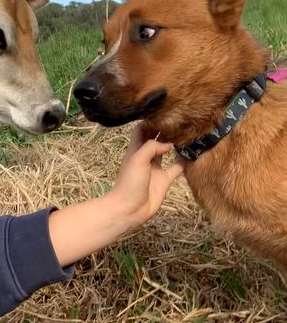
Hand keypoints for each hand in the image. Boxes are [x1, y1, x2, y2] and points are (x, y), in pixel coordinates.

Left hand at [48, 126, 184, 267]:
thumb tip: (168, 144)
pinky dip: (183, 162)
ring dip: (174, 144)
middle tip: (178, 121)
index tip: (163, 113)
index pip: (142, 129)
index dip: (150, 121)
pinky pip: (176, 168)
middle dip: (164, 130)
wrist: (129, 209)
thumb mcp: (138, 158)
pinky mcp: (164, 180)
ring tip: (186, 134)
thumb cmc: (129, 182)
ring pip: (166, 152)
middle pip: (155, 138)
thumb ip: (152, 147)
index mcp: (136, 149)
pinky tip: (191, 154)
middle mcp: (146, 156)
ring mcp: (155, 168)